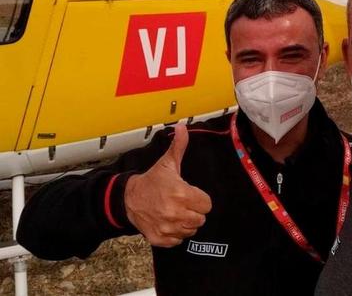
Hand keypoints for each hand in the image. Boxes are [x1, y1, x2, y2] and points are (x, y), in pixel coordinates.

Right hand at [124, 123, 211, 246]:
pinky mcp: (159, 238)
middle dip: (194, 210)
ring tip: (176, 211)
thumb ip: (179, 145)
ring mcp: (167, 227)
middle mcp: (175, 212)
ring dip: (186, 222)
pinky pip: (178, 240)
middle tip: (184, 203)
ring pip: (190, 230)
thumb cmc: (152, 180)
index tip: (191, 194)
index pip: (207, 204)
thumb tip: (183, 127)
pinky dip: (175, 233)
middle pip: (200, 219)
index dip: (200, 198)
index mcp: (181, 193)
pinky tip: (169, 221)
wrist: (129, 199)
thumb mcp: (167, 162)